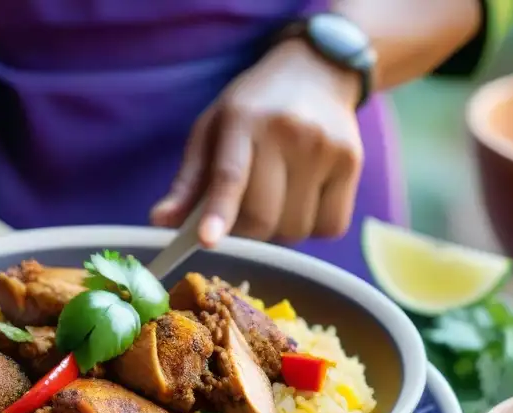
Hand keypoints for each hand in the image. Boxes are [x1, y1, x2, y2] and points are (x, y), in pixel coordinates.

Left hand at [151, 39, 363, 246]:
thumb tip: (160, 221)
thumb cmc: (253, 109)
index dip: (219, 213)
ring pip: (296, 229)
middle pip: (263, 217)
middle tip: (240, 218)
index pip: (230, 176)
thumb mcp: (211, 131)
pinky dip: (312, 226)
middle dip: (246, 232)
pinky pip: (329, 226)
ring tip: (276, 196)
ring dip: (279, 230)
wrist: (317, 70)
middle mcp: (288, 132)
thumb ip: (188, 181)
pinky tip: (304, 197)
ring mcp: (325, 147)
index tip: (207, 241)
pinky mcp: (352, 162)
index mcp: (243, 121)